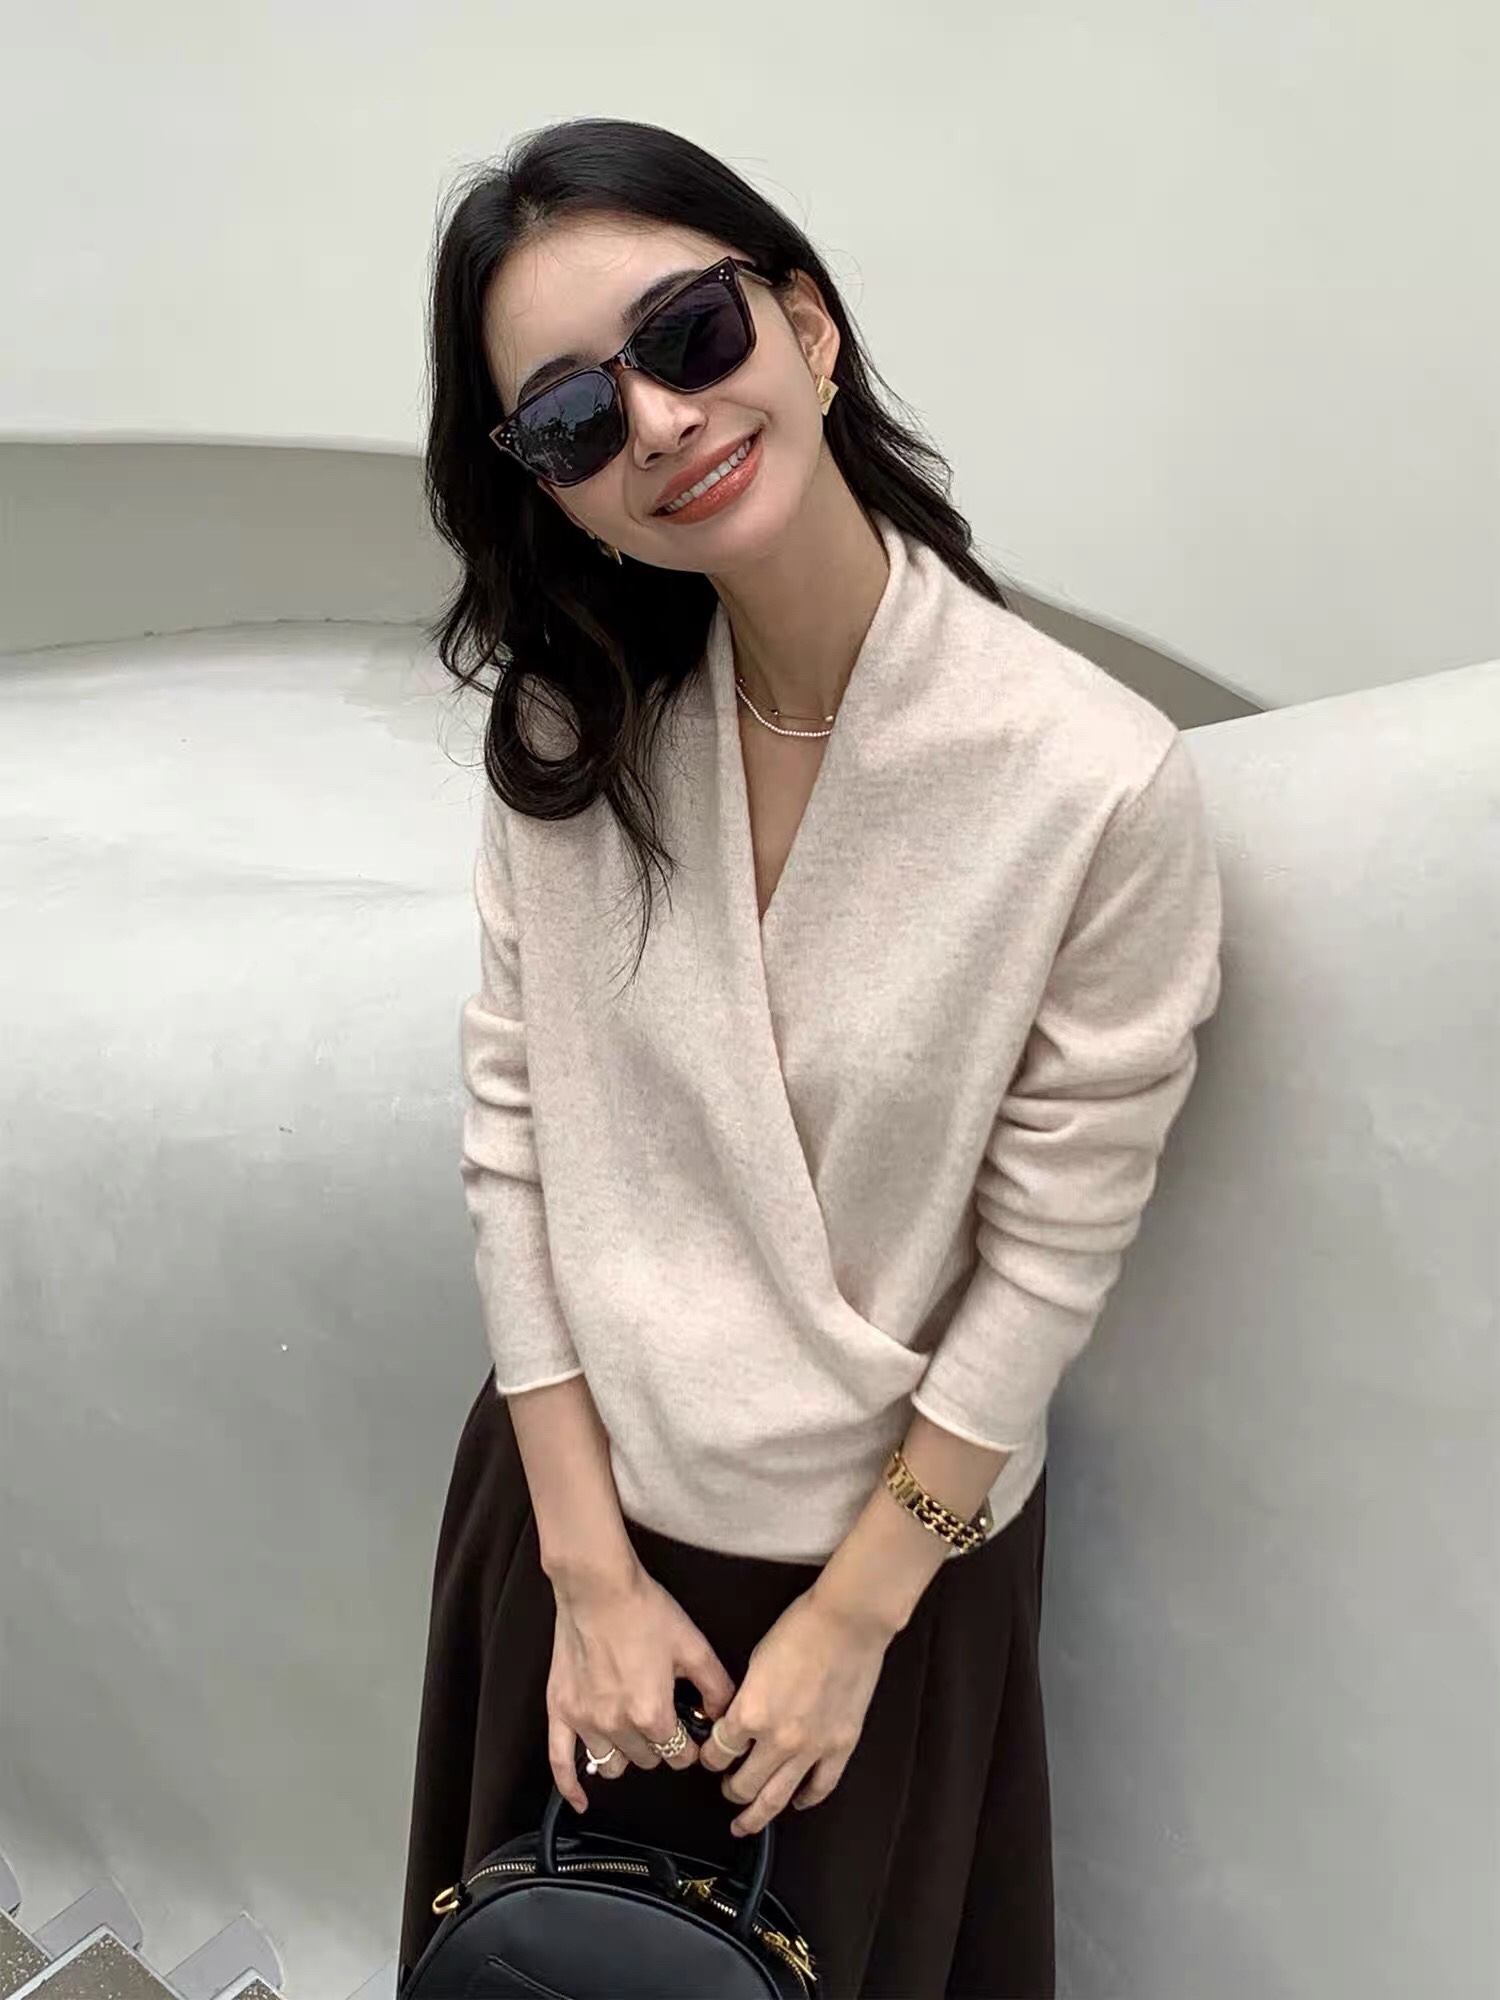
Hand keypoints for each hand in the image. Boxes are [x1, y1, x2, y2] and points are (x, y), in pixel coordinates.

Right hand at [547, 1556, 735, 1813]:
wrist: (598, 1587)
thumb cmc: (644, 1611)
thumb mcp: (693, 1646)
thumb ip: (716, 1686)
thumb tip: (725, 1714)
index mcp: (651, 1713)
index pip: (679, 1756)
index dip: (689, 1746)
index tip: (689, 1732)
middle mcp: (617, 1724)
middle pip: (647, 1760)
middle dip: (660, 1745)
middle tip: (662, 1721)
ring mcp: (584, 1721)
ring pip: (611, 1765)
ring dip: (626, 1754)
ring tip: (633, 1731)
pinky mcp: (560, 1710)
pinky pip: (559, 1762)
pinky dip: (569, 1787)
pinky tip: (579, 1801)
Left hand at [698, 1585, 890, 1837]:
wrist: (846, 1623)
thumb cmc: (801, 1630)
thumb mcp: (755, 1662)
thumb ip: (746, 1699)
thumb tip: (739, 1720)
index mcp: (750, 1713)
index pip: (720, 1752)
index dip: (712, 1758)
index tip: (712, 1758)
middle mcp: (778, 1739)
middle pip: (744, 1784)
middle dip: (731, 1790)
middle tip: (728, 1790)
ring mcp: (812, 1748)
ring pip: (778, 1798)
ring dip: (757, 1815)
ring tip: (747, 1824)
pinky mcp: (840, 1747)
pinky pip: (820, 1787)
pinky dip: (806, 1800)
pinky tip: (798, 1802)